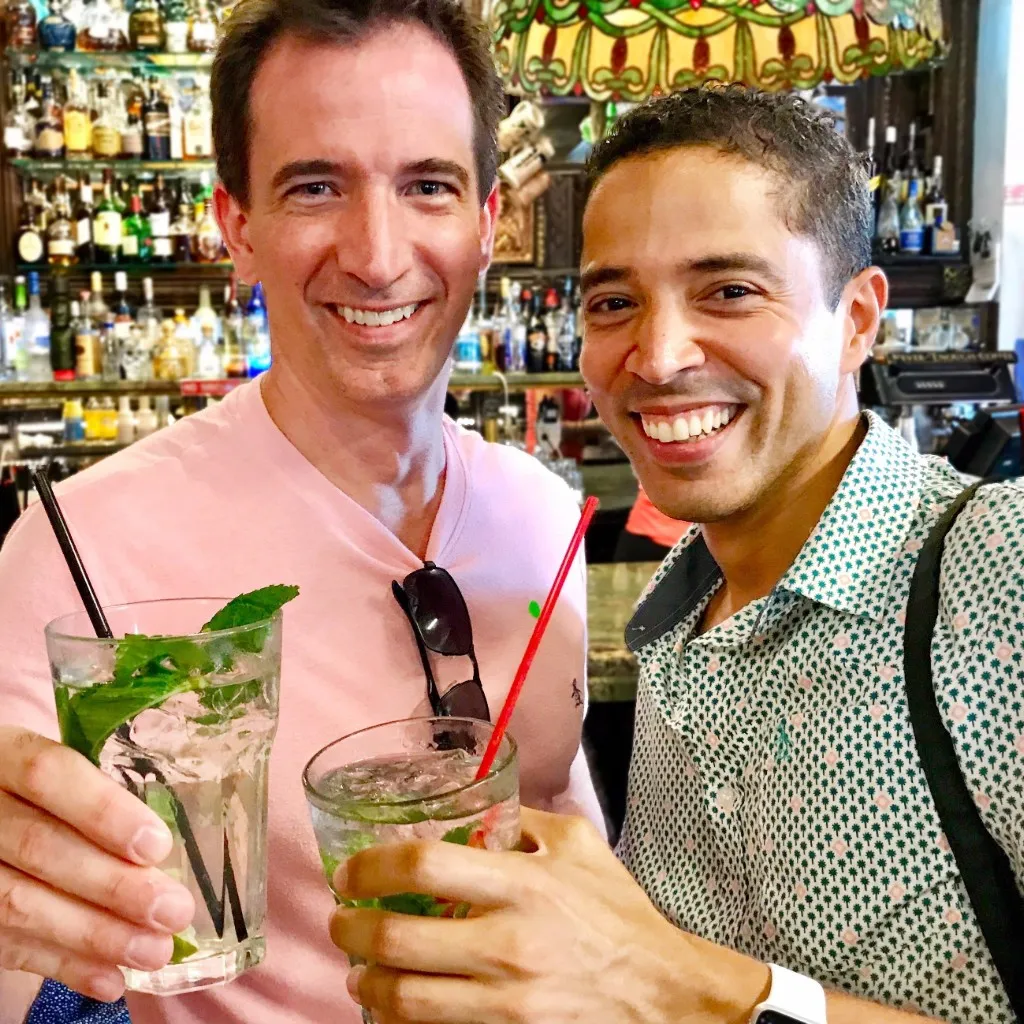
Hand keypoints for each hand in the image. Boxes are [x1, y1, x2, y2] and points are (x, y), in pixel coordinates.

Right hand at [0, 726, 194, 1001]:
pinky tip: (110, 979)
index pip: (47, 774)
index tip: (157, 844)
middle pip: (39, 848)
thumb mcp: (64, 764)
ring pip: (17, 904)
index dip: (102, 811)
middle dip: (112, 885)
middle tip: (173, 910)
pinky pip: (4, 945)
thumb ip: (101, 785)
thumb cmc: (44, 786)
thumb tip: (171, 841)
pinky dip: (61, 967)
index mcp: (4, 753)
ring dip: (93, 936)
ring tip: (154, 951)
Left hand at [330, 807, 769, 1022]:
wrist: (662, 993)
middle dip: (351, 930)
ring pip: (405, 999)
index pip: (424, 865)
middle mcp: (507, 942)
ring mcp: (506, 999)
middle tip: (340, 920)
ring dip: (366, 982)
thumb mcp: (578, 845)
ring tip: (358, 969)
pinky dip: (400, 1020)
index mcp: (522, 883)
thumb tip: (476, 811)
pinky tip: (392, 1005)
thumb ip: (523, 822)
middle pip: (399, 939)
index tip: (352, 870)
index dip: (373, 866)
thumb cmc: (618, 914)